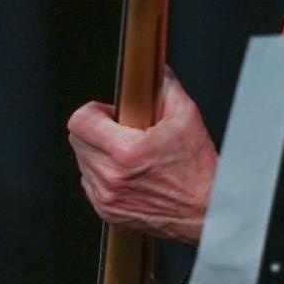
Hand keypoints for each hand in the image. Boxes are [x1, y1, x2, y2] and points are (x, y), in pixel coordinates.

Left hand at [67, 67, 216, 243]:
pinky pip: (89, 183)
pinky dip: (101, 174)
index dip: (92, 112)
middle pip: (77, 140)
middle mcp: (112, 177)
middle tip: (120, 132)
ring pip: (82, 161)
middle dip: (95, 131)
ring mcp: (107, 197)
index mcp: (126, 152)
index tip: (108, 114)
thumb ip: (166, 87)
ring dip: (98, 153)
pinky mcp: (107, 211)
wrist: (207, 210)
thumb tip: (156, 72)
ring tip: (126, 154)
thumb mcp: (187, 117)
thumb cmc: (199, 171)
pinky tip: (125, 172)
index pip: (80, 122)